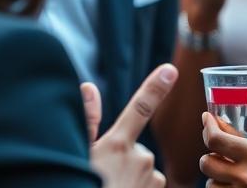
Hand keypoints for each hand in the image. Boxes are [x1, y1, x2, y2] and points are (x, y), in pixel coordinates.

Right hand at [81, 64, 177, 187]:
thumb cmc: (77, 183)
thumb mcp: (76, 157)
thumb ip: (87, 123)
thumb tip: (88, 87)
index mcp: (116, 146)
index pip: (139, 109)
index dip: (155, 87)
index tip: (170, 69)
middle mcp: (139, 158)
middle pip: (135, 152)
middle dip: (122, 163)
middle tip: (101, 180)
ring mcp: (152, 178)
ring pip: (143, 173)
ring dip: (130, 181)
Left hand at [200, 90, 246, 187]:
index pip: (217, 140)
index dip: (208, 126)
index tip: (208, 117)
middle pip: (207, 163)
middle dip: (209, 148)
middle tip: (219, 139)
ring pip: (212, 184)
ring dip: (216, 172)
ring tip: (228, 162)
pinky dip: (224, 187)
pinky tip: (236, 179)